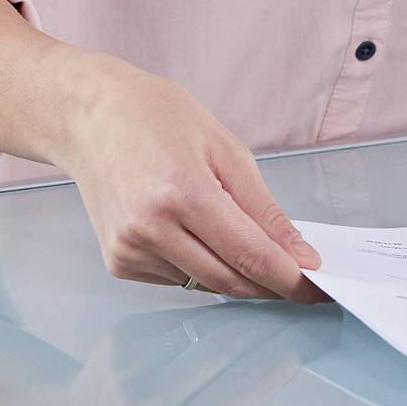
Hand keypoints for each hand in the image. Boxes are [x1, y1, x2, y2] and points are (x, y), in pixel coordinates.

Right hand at [52, 55, 325, 301]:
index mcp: (181, 192)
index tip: (317, 289)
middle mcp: (149, 228)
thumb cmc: (156, 119)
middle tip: (297, 275)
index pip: (248, 254)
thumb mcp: (225, 150)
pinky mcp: (118, 262)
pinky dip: (199, 264)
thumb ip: (263, 210)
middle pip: (229, 279)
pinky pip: (178, 279)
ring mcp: (129, 250)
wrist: (90, 117)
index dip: (289, 277)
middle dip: (269, 283)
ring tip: (232, 230)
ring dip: (233, 271)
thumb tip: (297, 255)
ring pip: (205, 283)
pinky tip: (190, 229)